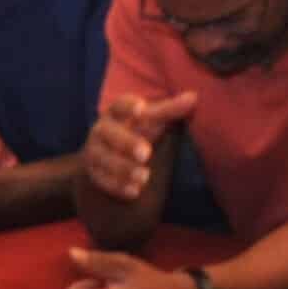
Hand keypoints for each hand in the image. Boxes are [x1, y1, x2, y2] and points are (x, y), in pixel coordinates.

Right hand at [82, 91, 196, 202]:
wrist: (107, 154)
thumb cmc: (135, 130)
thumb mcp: (151, 120)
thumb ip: (170, 110)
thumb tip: (193, 97)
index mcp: (116, 112)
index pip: (119, 105)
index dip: (129, 106)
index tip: (142, 109)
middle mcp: (101, 130)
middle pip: (109, 134)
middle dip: (127, 143)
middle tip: (146, 154)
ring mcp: (94, 152)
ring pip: (104, 159)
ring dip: (123, 169)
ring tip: (145, 177)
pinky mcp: (94, 173)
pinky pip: (102, 180)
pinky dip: (118, 187)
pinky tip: (135, 191)